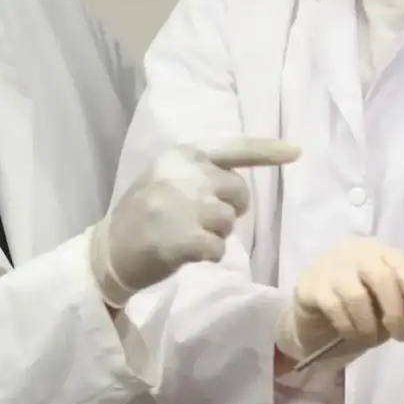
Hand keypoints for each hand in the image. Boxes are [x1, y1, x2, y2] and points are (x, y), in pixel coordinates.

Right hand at [88, 138, 299, 307]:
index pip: (234, 148)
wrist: (107, 251)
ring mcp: (183, 206)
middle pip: (239, 192)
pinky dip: (209, 255)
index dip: (268, 150)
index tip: (297, 151)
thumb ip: (201, 172)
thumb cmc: (143, 214)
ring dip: (217, 234)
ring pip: (230, 221)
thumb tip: (241, 182)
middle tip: (203, 221)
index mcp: (181, 155)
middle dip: (231, 209)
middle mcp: (184, 174)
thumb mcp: (167, 177)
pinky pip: (219, 247)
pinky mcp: (183, 238)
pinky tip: (186, 253)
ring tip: (187, 236)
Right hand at [275, 239, 403, 365]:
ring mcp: (328, 265)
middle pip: (381, 277)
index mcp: (376, 250)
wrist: (315, 316)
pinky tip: (351, 334)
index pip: (400, 262)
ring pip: (357, 296)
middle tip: (400, 336)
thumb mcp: (385, 298)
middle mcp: (353, 250)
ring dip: (368, 324)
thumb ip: (403, 295)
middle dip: (394, 311)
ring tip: (371, 339)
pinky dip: (348, 326)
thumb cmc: (358, 305)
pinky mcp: (310, 285)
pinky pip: (334, 308)